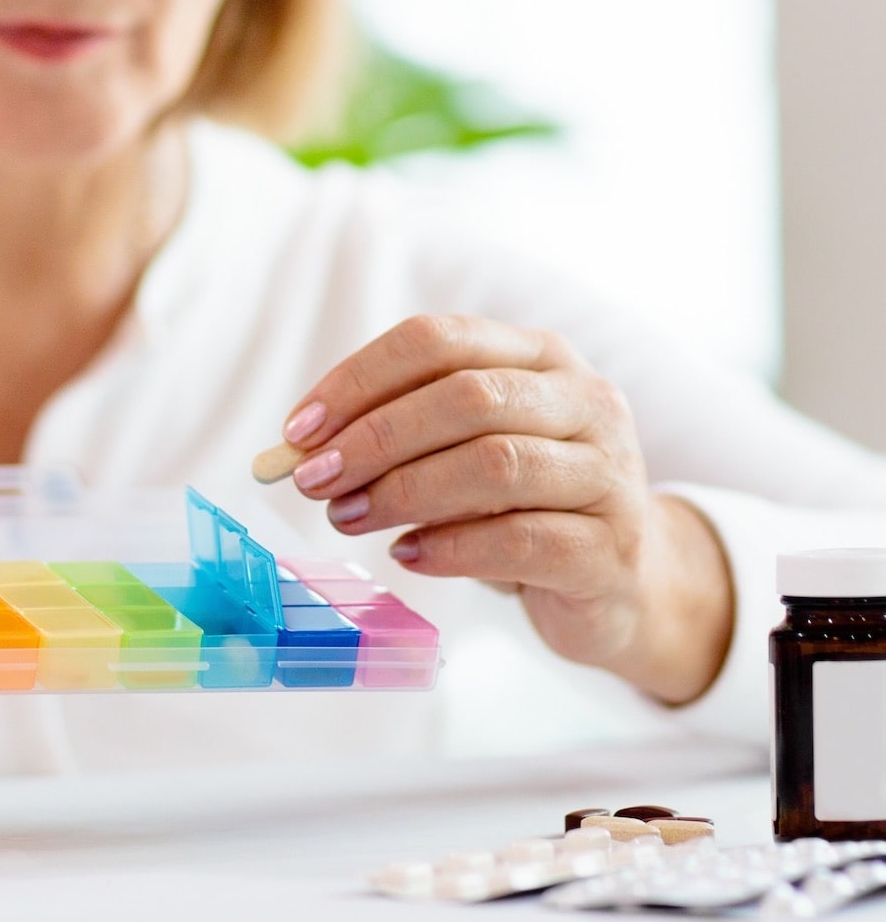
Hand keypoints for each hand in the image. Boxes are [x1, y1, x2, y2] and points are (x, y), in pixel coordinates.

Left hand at [280, 314, 733, 704]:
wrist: (624, 581)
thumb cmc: (522, 502)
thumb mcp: (465, 448)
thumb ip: (399, 433)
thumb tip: (300, 447)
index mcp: (540, 356)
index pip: (439, 340)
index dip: (360, 379)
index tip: (298, 429)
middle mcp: (585, 400)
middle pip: (467, 397)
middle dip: (375, 437)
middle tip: (312, 479)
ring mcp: (609, 473)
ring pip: (495, 464)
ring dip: (404, 491)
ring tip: (348, 516)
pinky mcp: (612, 549)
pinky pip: (521, 539)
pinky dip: (450, 547)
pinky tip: (407, 554)